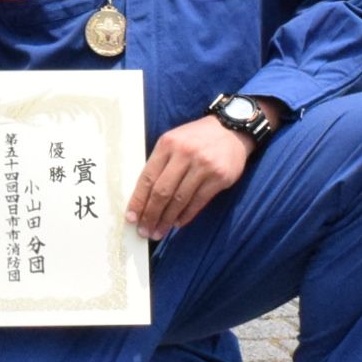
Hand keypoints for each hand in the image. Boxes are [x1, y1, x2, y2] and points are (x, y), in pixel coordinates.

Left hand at [124, 108, 263, 240]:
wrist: (231, 130)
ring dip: (167, 219)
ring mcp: (203, 166)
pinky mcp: (219, 177)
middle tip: (145, 231)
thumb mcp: (173, 141)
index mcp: (167, 144)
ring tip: (159, 231)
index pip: (147, 178)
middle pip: (162, 191)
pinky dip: (186, 215)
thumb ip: (160, 163)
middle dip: (151, 215)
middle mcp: (184, 154)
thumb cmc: (196, 139)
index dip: (138, 201)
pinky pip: (198, 201)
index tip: (131, 218)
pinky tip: (177, 223)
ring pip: (179, 199)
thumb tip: (144, 197)